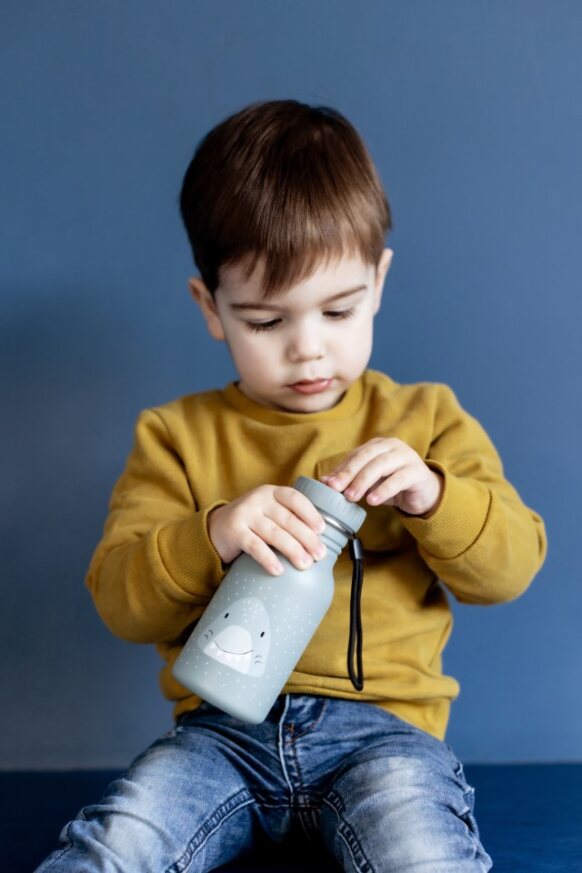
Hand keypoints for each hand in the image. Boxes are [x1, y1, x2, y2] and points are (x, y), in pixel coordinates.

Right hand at [208, 485, 326, 575]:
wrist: (215, 528)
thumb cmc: (252, 523)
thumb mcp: (268, 512)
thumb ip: (288, 517)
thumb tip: (319, 539)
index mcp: (271, 492)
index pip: (294, 498)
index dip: (310, 513)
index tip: (322, 530)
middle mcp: (258, 499)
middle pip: (287, 519)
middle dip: (306, 538)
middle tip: (319, 555)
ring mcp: (244, 514)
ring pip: (274, 533)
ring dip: (292, 550)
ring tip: (305, 564)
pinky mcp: (234, 531)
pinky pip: (255, 546)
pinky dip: (268, 559)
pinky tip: (279, 570)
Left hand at [320, 438, 443, 516]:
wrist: (424, 494)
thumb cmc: (392, 485)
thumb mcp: (369, 482)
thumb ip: (350, 479)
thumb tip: (324, 481)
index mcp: (378, 445)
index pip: (356, 455)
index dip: (341, 469)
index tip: (328, 484)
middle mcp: (392, 446)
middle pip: (367, 456)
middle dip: (349, 473)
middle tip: (336, 489)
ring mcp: (407, 457)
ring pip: (381, 465)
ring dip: (363, 481)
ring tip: (351, 497)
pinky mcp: (418, 472)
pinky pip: (398, 479)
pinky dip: (384, 490)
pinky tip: (373, 500)